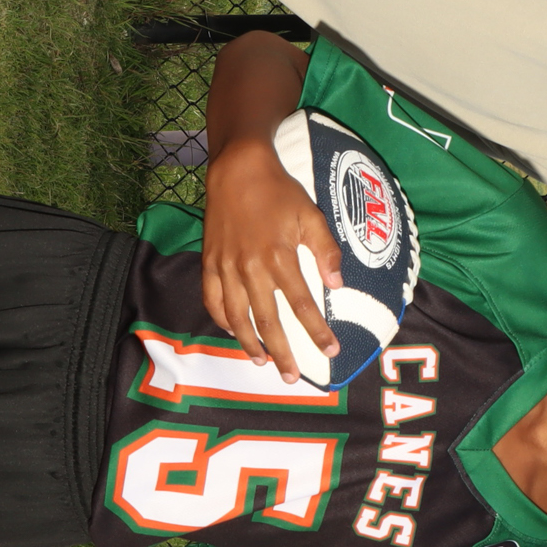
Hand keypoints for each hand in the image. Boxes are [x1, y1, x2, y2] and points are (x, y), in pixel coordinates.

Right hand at [199, 134, 341, 380]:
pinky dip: (221, 320)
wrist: (237, 170)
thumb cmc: (279, 192)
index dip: (317, 332)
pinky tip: (232, 331)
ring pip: (237, 317)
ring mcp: (226, 268)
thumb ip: (326, 251)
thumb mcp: (311, 215)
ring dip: (249, 343)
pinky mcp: (209, 262)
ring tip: (262, 361)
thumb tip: (337, 286)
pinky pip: (212, 300)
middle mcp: (251, 269)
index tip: (331, 351)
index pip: (302, 305)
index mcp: (280, 258)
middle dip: (282, 353)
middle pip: (268, 322)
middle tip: (290, 377)